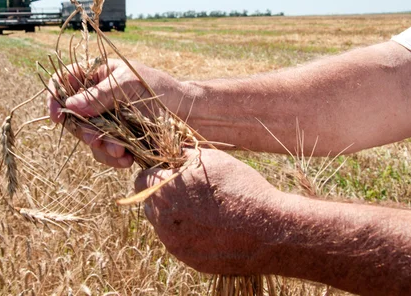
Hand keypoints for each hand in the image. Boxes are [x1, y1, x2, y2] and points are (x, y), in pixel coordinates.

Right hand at [47, 59, 186, 167]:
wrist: (188, 113)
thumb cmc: (160, 88)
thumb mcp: (129, 84)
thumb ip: (100, 94)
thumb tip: (70, 106)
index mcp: (96, 75)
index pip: (63, 80)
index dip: (54, 97)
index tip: (57, 117)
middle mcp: (96, 97)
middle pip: (71, 116)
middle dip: (83, 131)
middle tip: (97, 139)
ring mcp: (105, 119)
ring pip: (87, 137)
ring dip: (100, 148)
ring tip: (121, 152)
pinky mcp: (116, 138)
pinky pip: (104, 152)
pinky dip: (113, 158)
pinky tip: (127, 160)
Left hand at [135, 148, 283, 274]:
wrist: (269, 231)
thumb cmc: (240, 188)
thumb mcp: (211, 159)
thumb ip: (182, 154)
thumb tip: (171, 151)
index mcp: (163, 191)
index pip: (142, 179)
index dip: (156, 173)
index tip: (171, 172)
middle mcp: (162, 220)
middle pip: (150, 203)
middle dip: (163, 194)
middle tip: (189, 190)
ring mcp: (174, 243)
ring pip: (162, 224)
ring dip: (174, 215)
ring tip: (204, 209)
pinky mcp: (187, 259)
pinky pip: (178, 241)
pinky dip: (188, 233)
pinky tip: (210, 226)